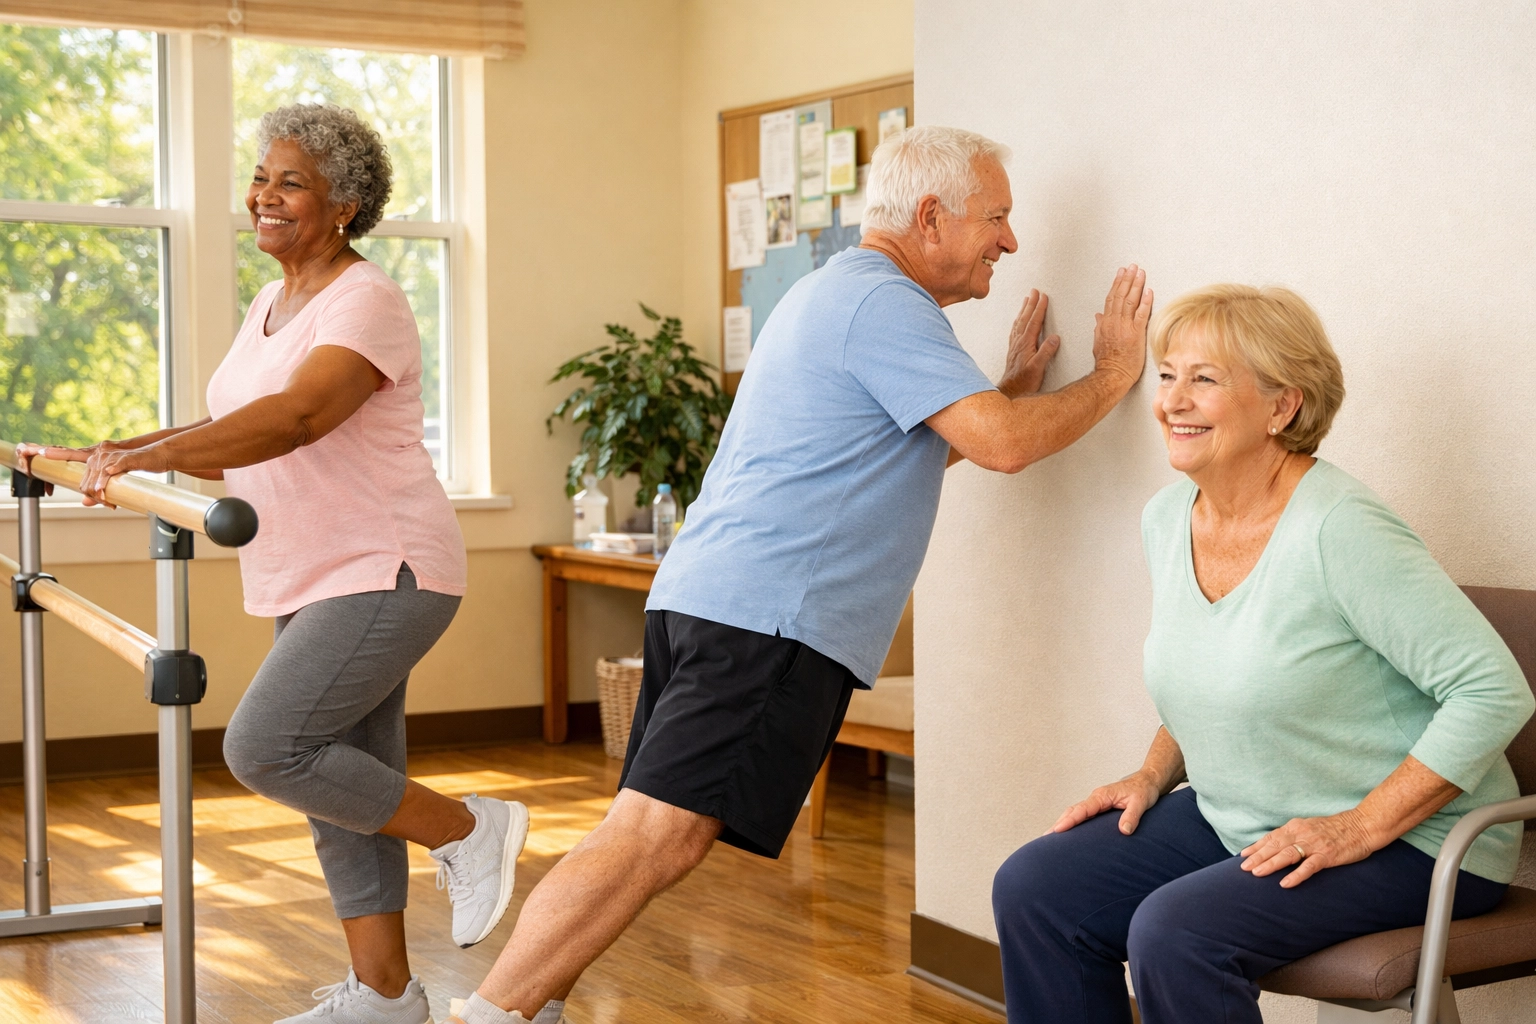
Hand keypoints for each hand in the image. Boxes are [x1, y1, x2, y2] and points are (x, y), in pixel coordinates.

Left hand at [16, 441, 129, 502]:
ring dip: (100, 488)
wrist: (157, 454)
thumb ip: (98, 486)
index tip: (40, 452)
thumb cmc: (136, 463)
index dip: (55, 453)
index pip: (70, 454)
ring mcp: (113, 454)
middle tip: (106, 504)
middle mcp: (100, 452)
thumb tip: (84, 502)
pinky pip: (115, 467)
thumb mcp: (115, 477)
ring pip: (99, 474)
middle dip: (92, 492)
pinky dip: (109, 473)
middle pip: (87, 475)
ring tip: (106, 501)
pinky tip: (107, 476)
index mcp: (95, 455)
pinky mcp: (127, 458)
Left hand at [999, 289, 1060, 397]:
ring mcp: (1015, 345)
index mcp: (1026, 343)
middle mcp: (1019, 342)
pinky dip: (1018, 321)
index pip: (1034, 321)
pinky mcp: (1013, 350)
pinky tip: (1019, 319)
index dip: (1039, 308)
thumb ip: (1046, 352)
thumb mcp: (1038, 368)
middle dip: (1031, 303)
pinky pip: (1015, 330)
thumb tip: (1055, 338)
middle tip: (1035, 291)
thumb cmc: (1024, 381)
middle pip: (1025, 318)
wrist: (1010, 391)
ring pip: (1019, 322)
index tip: (1043, 296)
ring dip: (1024, 309)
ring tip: (1026, 299)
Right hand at [1051, 770, 1162, 835]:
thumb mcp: (1141, 803)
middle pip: (1072, 811)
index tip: (1057, 830)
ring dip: (1063, 823)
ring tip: (1050, 838)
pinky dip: (1072, 821)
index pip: (1082, 809)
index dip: (1069, 820)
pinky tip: (1069, 832)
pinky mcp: (1099, 807)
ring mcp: (1096, 803)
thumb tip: (1123, 831)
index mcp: (1102, 796)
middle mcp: (1096, 798)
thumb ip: (1132, 816)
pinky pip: (1082, 814)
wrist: (1148, 781)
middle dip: (1059, 823)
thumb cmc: (1143, 791)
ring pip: (1075, 812)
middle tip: (1045, 838)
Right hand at [1093, 265, 1151, 386]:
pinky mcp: (1136, 333)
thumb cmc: (1107, 362)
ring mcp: (1125, 327)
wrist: (1112, 375)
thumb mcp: (1098, 342)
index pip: (1111, 299)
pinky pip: (1141, 314)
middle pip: (1120, 295)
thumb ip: (1099, 327)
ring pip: (1130, 300)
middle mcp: (1114, 322)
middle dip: (1127, 279)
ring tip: (1140, 272)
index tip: (1121, 274)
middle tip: (1132, 267)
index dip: (1117, 284)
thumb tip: (1098, 316)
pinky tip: (1149, 290)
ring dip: (1136, 285)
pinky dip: (1145, 301)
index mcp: (1105, 323)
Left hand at [1239, 810, 1377, 887]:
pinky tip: (1285, 883)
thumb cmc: (1336, 829)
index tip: (1243, 855)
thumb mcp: (1310, 827)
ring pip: (1288, 855)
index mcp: (1296, 826)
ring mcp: (1315, 844)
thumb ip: (1294, 835)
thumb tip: (1276, 845)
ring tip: (1257, 873)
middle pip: (1275, 845)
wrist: (1362, 825)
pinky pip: (1309, 867)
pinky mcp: (1327, 855)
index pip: (1272, 837)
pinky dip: (1296, 875)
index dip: (1257, 846)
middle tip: (1243, 868)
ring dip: (1270, 864)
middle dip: (1258, 857)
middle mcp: (1302, 833)